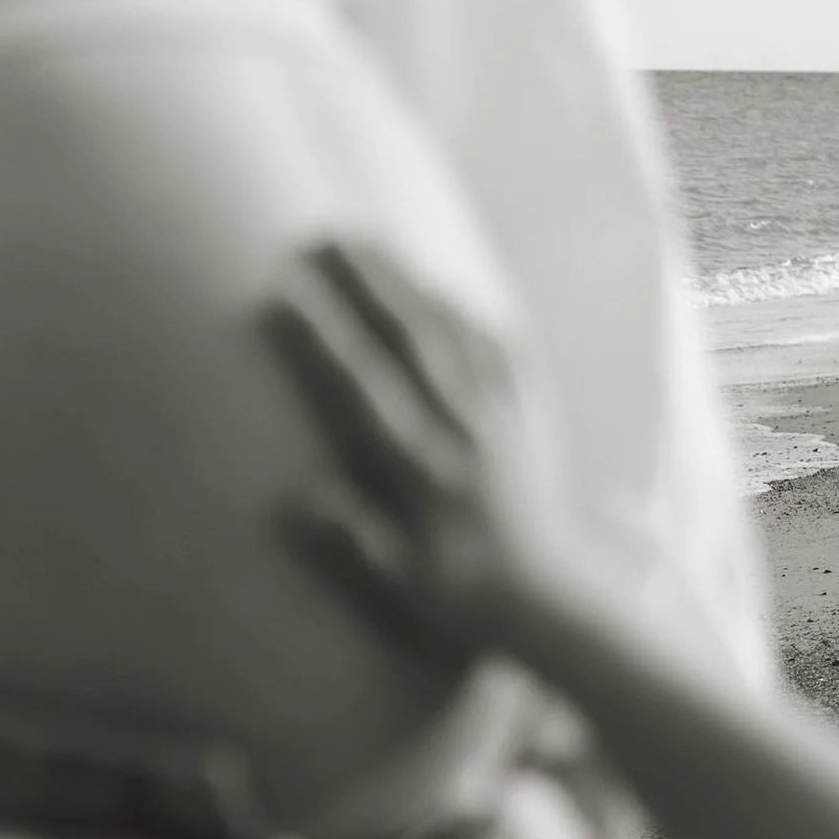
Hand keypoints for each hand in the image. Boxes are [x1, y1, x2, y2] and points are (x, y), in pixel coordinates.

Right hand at [264, 240, 580, 656]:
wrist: (555, 605)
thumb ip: (353, 542)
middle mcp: (468, 431)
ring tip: (372, 244)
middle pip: (414, 338)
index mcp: (427, 472)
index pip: (365, 390)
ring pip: (457, 332)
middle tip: (325, 233)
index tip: (284, 291)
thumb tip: (300, 499)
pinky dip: (474, 315)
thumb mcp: (403, 586)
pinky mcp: (531, 419)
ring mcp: (503, 419)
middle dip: (369, 280)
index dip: (323, 336)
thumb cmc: (467, 602)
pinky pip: (504, 351)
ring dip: (412, 283)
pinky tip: (452, 295)